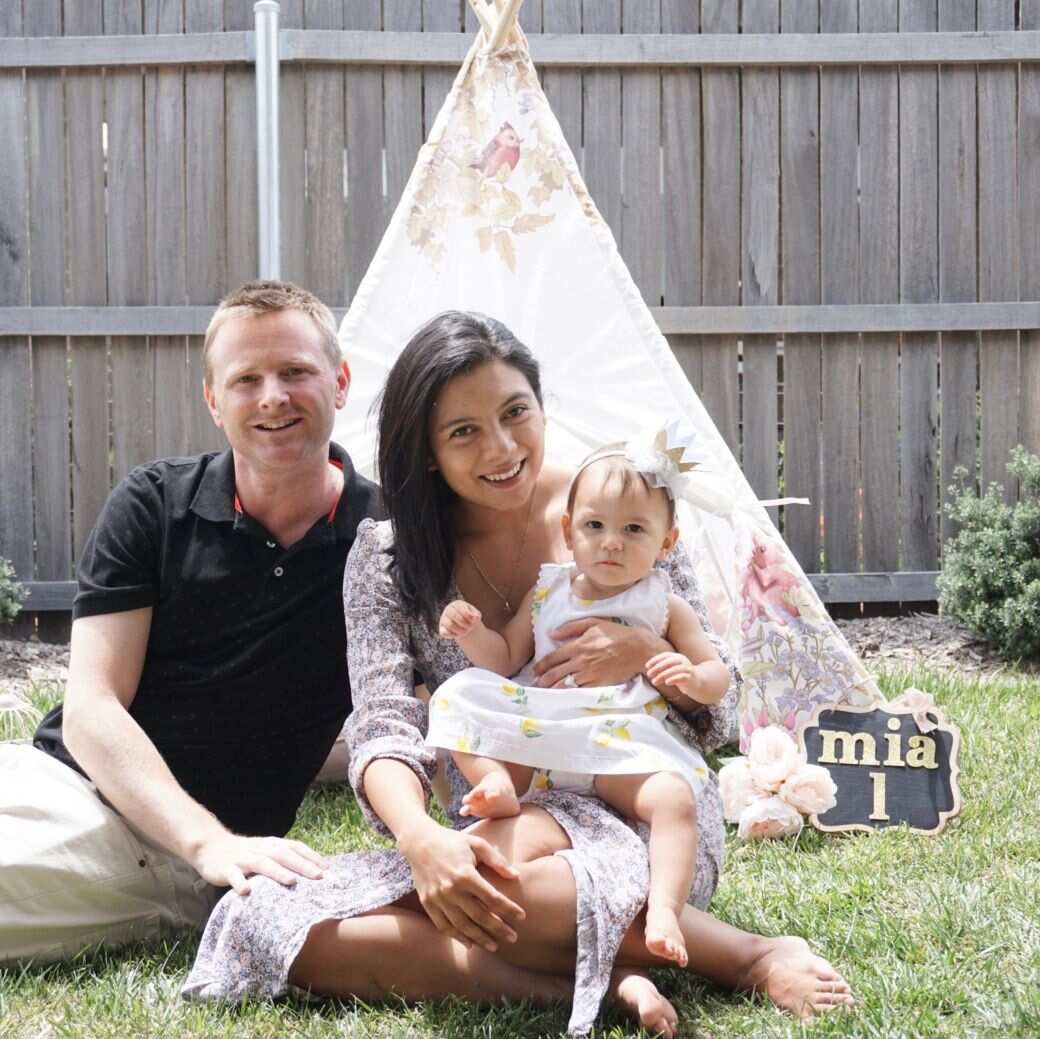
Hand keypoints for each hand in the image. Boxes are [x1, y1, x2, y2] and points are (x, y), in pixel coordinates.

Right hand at [189, 831, 328, 894]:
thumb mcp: (267, 852)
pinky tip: (246, 891)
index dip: (312, 857)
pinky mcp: (226, 868)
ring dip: (278, 872)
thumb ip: (285, 859)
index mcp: (272, 845)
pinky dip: (240, 882)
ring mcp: (244, 858)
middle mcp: (261, 849)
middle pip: (284, 855)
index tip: (329, 870)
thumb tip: (312, 871)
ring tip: (292, 881)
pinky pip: (233, 876)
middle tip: (319, 876)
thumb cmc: (246, 854)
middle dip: (303, 865)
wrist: (211, 847)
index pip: (296, 848)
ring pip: (262, 864)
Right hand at [398, 820, 524, 951]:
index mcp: (466, 874)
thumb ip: (496, 860)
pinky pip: (444, 926)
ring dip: (480, 938)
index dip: (508, 909)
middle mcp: (451, 890)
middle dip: (498, 929)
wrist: (420, 842)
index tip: (522, 916)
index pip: (492, 898)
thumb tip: (516, 876)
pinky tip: (470, 943)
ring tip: (494, 946)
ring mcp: (438, 899)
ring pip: (462, 926)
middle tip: (513, 938)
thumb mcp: (476, 843)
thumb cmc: (452, 841)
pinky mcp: (428, 903)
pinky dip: (457, 937)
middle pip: (479, 916)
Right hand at [439, 600, 482, 639]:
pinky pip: (444, 633)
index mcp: (457, 604)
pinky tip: (458, 635)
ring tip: (465, 632)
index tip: (474, 621)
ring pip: (449, 624)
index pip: (460, 608)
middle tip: (470, 628)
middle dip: (464, 623)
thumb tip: (475, 617)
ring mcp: (443, 619)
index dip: (468, 616)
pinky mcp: (441, 629)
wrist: (466, 626)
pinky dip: (452, 635)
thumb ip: (476, 615)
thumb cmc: (471, 619)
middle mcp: (448, 610)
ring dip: (460, 630)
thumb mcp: (476, 615)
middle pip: (454, 615)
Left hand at [533, 618, 661, 687]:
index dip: (542, 665)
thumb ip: (571, 627)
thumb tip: (552, 633)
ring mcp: (589, 674)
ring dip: (553, 689)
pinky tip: (563, 697)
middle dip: (543, 680)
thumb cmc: (616, 634)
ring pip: (565, 684)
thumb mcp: (594, 623)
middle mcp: (581, 661)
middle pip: (556, 673)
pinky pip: (580, 691)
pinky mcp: (599, 684)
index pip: (553, 657)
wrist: (638, 649)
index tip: (536, 670)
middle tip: (536, 685)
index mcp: (578, 646)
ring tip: (545, 693)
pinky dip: (569, 695)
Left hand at [646, 652, 701, 697]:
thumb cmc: (681, 675)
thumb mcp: (672, 669)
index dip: (655, 660)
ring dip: (662, 675)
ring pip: (674, 670)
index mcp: (677, 657)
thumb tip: (648, 669)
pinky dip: (673, 679)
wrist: (698, 682)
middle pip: (668, 662)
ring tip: (654, 681)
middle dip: (657, 668)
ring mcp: (687, 669)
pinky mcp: (691, 677)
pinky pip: (681, 677)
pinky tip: (667, 682)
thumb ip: (663, 667)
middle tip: (649, 674)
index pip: (665, 655)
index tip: (647, 666)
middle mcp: (683, 660)